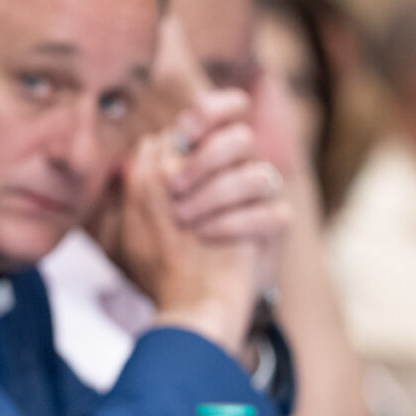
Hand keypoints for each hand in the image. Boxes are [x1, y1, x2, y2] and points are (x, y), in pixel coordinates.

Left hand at [117, 124, 283, 358]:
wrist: (190, 306)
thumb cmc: (163, 259)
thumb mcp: (139, 216)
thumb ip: (143, 174)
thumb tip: (157, 139)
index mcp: (206, 156)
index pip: (229, 108)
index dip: (212, 111)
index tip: (185, 133)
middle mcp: (237, 169)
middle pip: (240, 137)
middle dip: (204, 160)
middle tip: (174, 190)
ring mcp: (260, 197)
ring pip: (258, 173)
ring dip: (214, 196)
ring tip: (186, 222)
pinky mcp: (276, 225)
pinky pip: (272, 212)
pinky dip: (234, 224)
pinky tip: (207, 238)